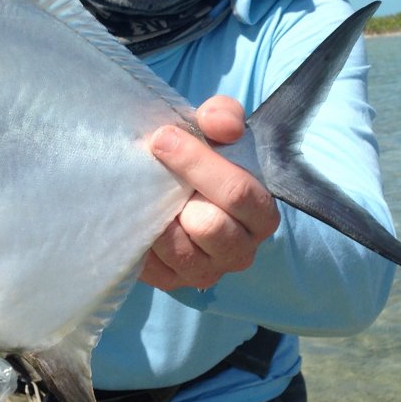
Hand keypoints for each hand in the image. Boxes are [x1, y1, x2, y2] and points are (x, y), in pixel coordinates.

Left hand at [142, 96, 279, 291]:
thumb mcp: (215, 130)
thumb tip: (222, 126)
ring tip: (147, 194)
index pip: (237, 193)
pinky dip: (143, 241)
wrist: (174, 186)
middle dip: (178, 195)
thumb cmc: (200, 158)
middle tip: (155, 169)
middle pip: (211, 227)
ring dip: (158, 219)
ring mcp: (208, 272)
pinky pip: (154, 269)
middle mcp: (241, 250)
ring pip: (180, 251)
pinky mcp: (173, 284)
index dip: (198, 164)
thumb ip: (224, 117)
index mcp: (261, 214)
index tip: (163, 139)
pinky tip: (139, 217)